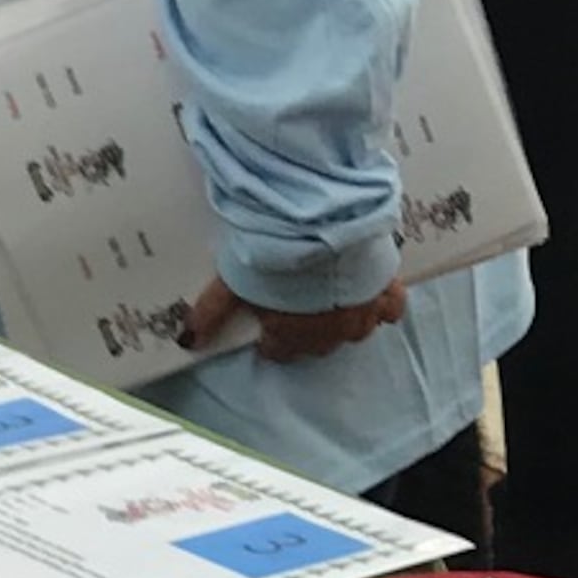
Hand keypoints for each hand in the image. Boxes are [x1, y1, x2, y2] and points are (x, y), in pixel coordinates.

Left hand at [183, 277, 407, 366]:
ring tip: (332, 299)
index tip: (267, 324)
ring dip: (342, 319)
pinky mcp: (385, 290)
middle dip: (306, 329)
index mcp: (293, 335)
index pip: (281, 350)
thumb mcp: (232, 282)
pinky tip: (374, 296)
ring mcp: (361, 314)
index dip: (273, 337)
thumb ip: (211, 312)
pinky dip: (383, 306)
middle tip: (296, 305)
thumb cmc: (275, 257)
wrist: (321, 226)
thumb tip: (186, 341)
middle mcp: (330, 334)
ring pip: (355, 330)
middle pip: (318, 343)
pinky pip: (391, 308)